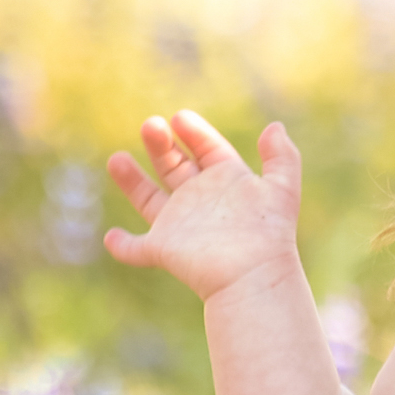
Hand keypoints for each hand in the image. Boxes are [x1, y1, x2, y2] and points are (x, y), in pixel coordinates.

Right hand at [104, 112, 302, 303]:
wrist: (251, 276)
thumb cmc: (267, 234)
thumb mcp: (282, 190)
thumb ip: (282, 157)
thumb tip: (275, 126)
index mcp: (227, 183)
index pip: (209, 149)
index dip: (196, 132)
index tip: (180, 118)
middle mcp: (201, 202)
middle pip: (174, 166)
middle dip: (161, 144)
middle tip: (151, 125)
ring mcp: (181, 227)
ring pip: (149, 199)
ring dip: (132, 180)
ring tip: (117, 159)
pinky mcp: (164, 250)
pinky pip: (137, 250)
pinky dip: (123, 246)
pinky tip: (112, 238)